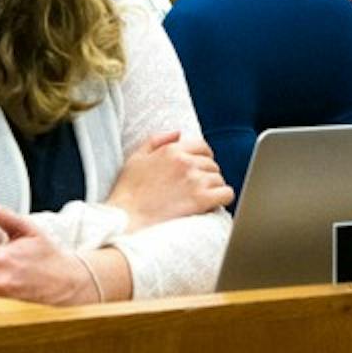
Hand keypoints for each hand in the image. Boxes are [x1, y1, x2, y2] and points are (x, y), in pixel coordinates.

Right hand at [105, 130, 233, 231]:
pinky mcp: (201, 200)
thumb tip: (178, 133)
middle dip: (206, 175)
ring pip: (219, 179)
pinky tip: (211, 205)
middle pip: (212, 164)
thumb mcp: (136, 158)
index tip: (199, 168)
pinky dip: (222, 199)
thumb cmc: (127, 192)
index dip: (203, 157)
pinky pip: (226, 194)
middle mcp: (186, 162)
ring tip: (201, 198)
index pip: (203, 146)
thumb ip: (157, 140)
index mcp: (172, 150)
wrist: (125, 219)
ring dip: (213, 188)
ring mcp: (195, 181)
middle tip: (196, 188)